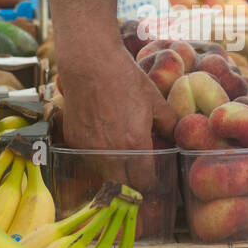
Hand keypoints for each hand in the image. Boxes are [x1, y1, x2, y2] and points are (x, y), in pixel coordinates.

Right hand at [57, 40, 176, 187]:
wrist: (90, 63)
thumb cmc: (125, 78)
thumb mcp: (155, 101)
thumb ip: (169, 124)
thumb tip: (174, 139)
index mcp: (134, 143)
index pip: (143, 181)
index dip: (150, 184)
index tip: (153, 182)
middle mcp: (110, 152)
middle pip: (122, 184)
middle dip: (132, 184)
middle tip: (139, 176)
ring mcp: (88, 148)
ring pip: (103, 174)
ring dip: (114, 172)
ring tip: (122, 160)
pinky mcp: (73, 140)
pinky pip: (87, 159)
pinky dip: (97, 158)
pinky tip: (104, 144)